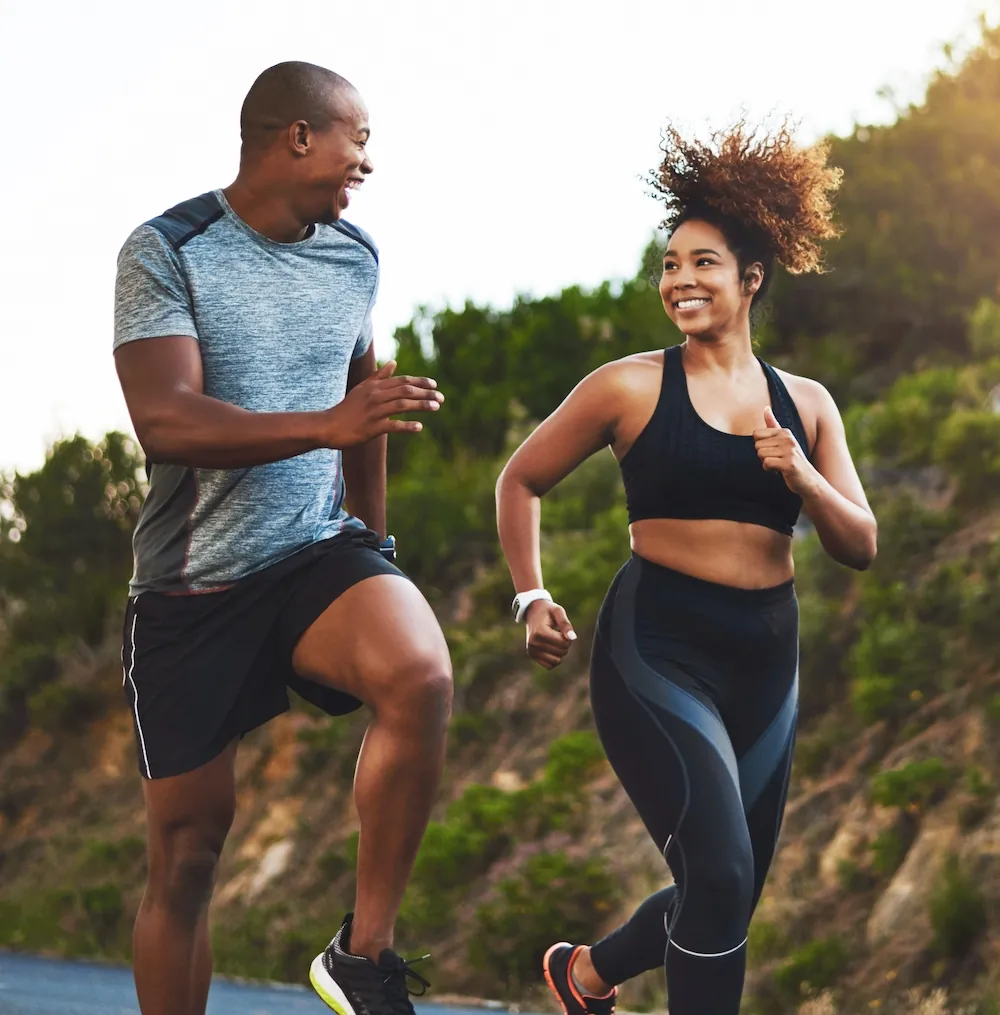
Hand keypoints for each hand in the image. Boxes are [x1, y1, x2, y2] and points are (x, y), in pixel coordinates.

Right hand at [322, 360, 443, 447]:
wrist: (329, 426)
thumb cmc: (347, 408)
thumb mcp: (363, 388)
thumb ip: (379, 376)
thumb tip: (394, 362)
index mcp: (375, 387)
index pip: (402, 381)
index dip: (420, 382)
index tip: (434, 385)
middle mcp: (376, 396)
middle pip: (406, 391)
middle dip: (426, 393)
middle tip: (441, 398)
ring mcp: (375, 412)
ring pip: (402, 405)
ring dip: (421, 405)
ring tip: (436, 407)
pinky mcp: (373, 427)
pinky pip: (393, 425)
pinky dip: (407, 426)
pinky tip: (419, 427)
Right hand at [525, 600, 576, 669]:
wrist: (532, 611)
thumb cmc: (547, 610)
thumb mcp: (558, 611)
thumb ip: (565, 624)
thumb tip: (573, 638)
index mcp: (539, 632)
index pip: (563, 643)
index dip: (568, 637)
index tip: (563, 629)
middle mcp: (533, 643)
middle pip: (561, 652)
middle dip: (565, 644)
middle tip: (558, 633)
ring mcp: (531, 651)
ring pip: (556, 661)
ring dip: (560, 652)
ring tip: (555, 640)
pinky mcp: (532, 655)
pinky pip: (549, 666)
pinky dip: (554, 659)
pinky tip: (552, 648)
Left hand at [753, 406, 818, 495]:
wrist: (808, 480)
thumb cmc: (792, 461)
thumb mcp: (784, 440)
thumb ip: (773, 425)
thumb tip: (765, 408)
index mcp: (785, 432)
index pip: (756, 434)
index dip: (761, 446)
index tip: (773, 452)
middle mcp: (788, 438)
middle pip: (757, 446)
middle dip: (763, 456)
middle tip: (777, 460)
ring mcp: (790, 450)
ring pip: (761, 455)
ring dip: (767, 464)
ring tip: (779, 466)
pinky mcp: (789, 463)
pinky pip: (766, 463)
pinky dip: (769, 470)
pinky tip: (779, 471)